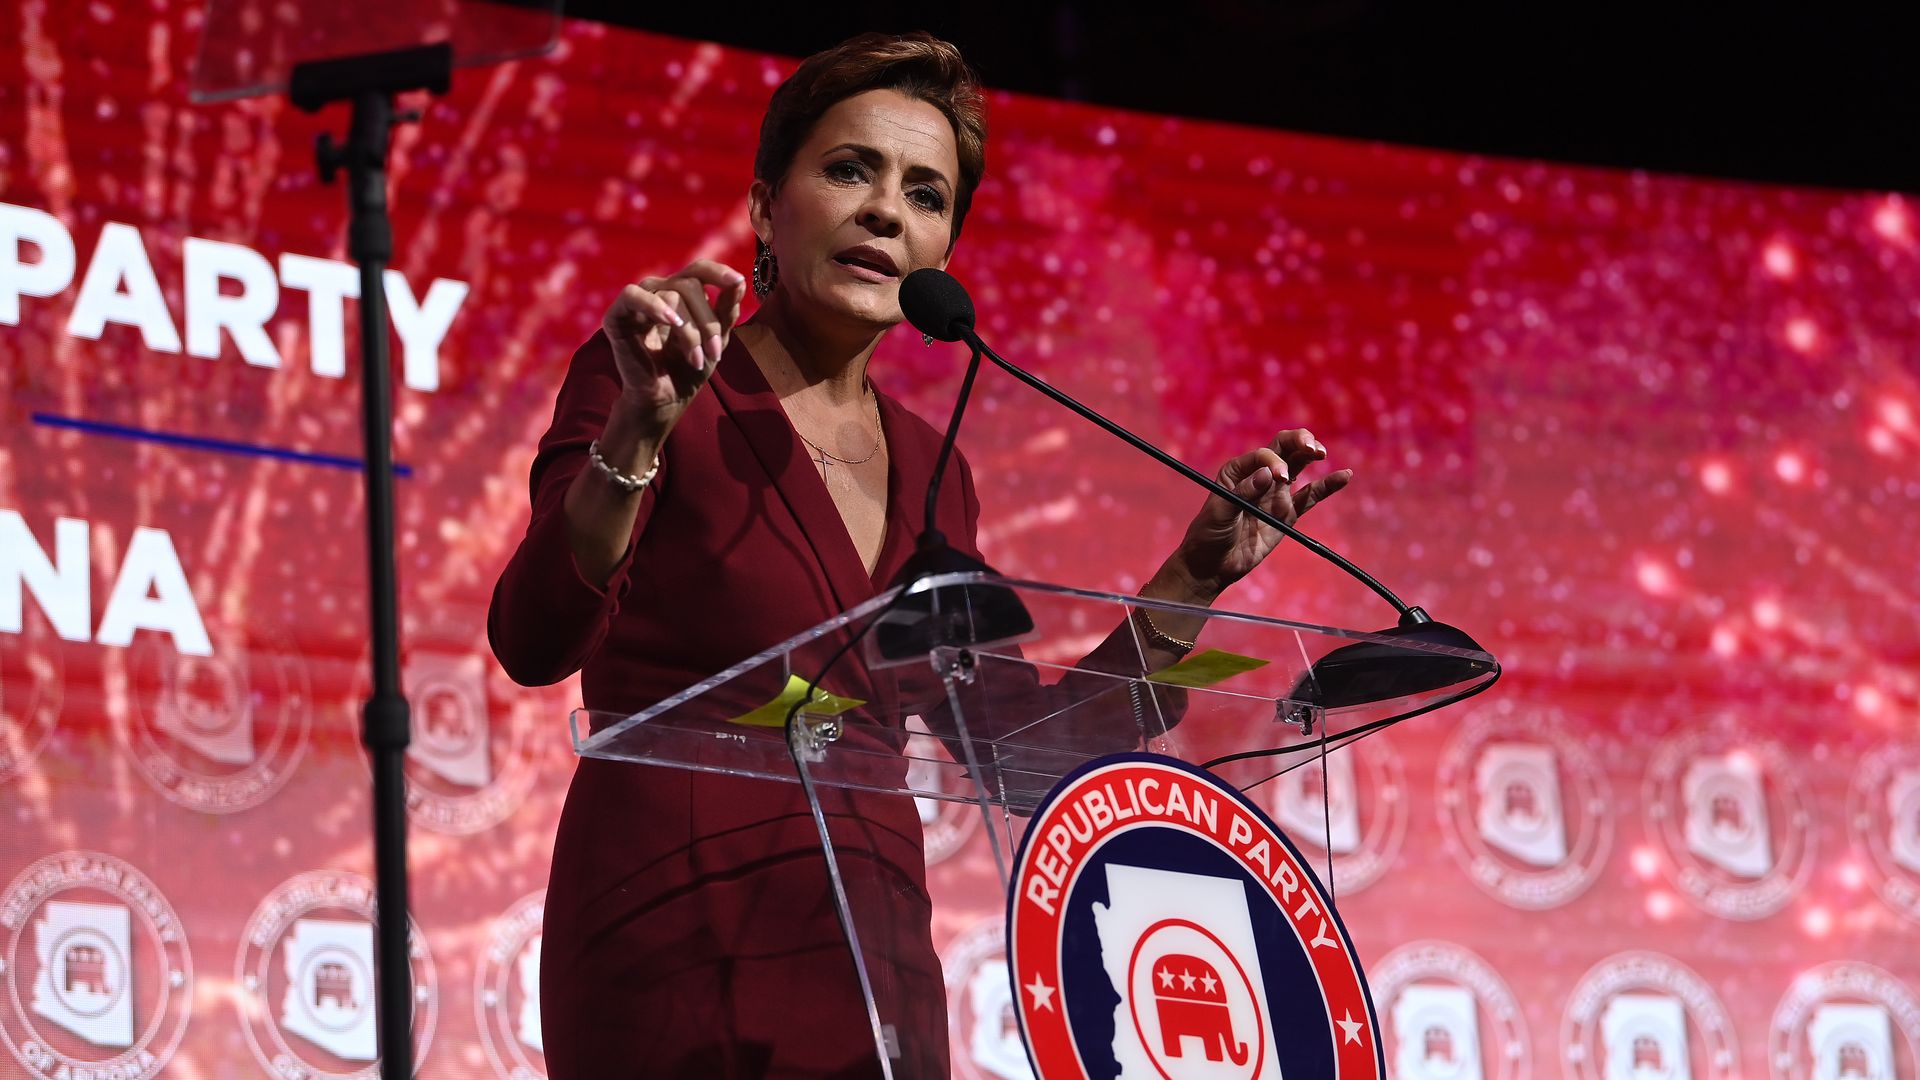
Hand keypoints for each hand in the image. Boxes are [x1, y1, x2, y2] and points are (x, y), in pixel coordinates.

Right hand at [602, 259, 748, 432]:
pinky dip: (654, 305)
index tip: (738, 281)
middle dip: (708, 321)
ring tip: (695, 358)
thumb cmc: (688, 371)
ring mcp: (637, 302)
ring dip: (690, 330)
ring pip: (671, 294)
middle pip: (689, 284)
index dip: (718, 272)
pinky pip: (633, 295)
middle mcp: (658, 291)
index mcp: (681, 293)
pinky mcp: (616, 316)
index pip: (698, 270)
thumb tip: (739, 282)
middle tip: (716, 353)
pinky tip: (671, 322)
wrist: (665, 402)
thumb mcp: (717, 341)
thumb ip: (726, 312)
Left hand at [1165, 428, 1352, 599]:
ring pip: (1299, 466)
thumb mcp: (1220, 512)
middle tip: (1312, 448)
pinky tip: (1344, 476)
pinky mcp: (1287, 513)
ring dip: (1311, 454)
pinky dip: (1327, 486)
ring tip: (1321, 452)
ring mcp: (1275, 493)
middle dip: (1299, 442)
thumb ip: (1242, 493)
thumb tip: (1268, 474)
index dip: (1274, 461)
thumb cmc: (1208, 535)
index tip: (1279, 477)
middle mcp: (1259, 476)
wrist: (1213, 565)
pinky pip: (1310, 496)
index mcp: (1238, 470)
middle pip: (1284, 449)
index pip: (1263, 455)